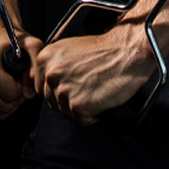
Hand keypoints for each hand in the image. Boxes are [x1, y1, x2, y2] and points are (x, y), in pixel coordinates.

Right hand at [0, 27, 43, 120]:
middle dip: (16, 98)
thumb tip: (32, 87)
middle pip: (2, 106)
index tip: (22, 78)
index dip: (22, 88)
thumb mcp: (29, 43)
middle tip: (18, 84)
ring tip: (10, 88)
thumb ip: (36, 62)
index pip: (10, 93)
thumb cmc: (7, 41)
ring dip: (7, 105)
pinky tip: (0, 93)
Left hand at [35, 24, 154, 126]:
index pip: (40, 87)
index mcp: (46, 58)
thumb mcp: (70, 48)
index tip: (75, 82)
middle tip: (89, 86)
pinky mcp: (78, 105)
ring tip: (97, 90)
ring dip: (82, 107)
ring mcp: (63, 90)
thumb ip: (53, 65)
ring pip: (66, 113)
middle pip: (52, 101)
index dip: (59, 88)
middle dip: (70, 99)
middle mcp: (50, 74)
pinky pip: (82, 120)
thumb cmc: (105, 49)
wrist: (127, 51)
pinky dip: (94, 115)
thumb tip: (44, 82)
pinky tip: (102, 98)